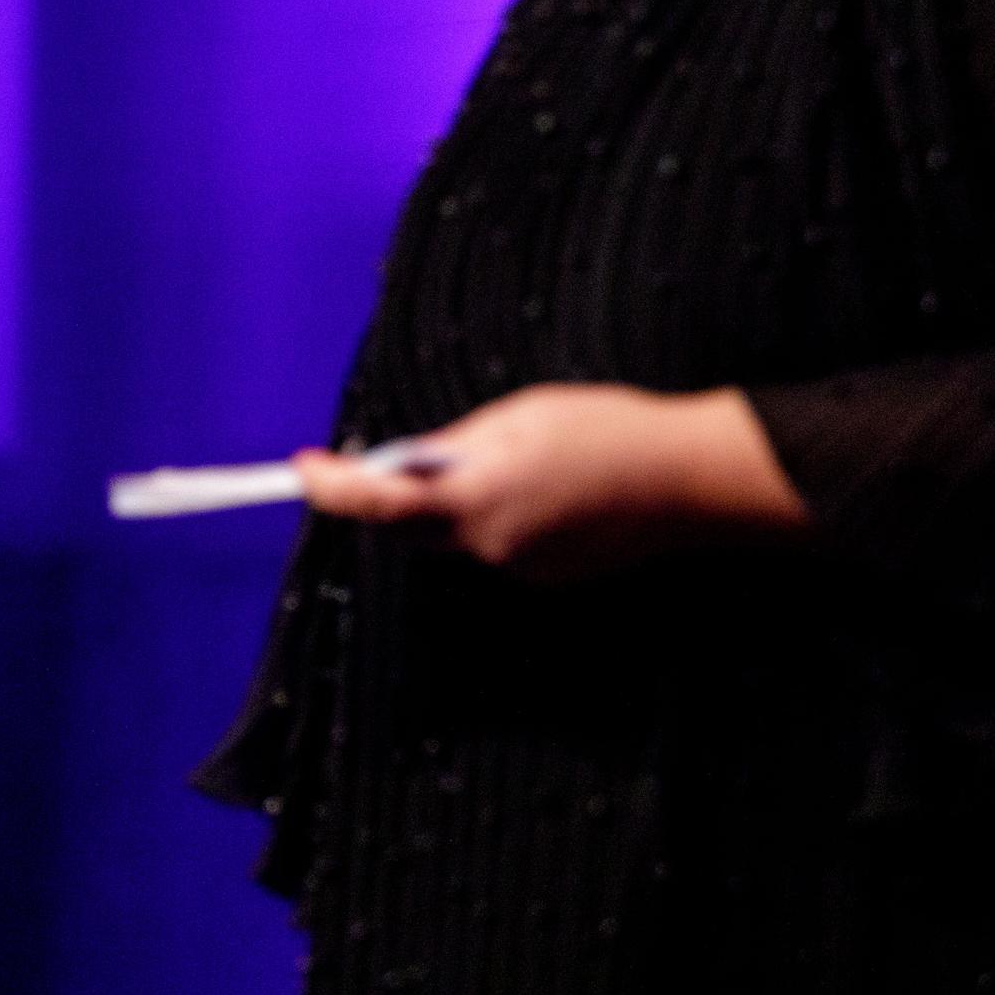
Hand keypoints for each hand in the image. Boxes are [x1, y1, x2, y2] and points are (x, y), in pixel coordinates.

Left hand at [288, 384, 808, 579]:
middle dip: (392, 495)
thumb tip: (417, 462)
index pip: (378, 505)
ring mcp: (523, 569)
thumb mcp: (519, 417)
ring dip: (456, 502)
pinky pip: (501, 543)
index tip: (302, 469)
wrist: (692, 480)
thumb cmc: (607, 432)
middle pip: (412, 530)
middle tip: (389, 455)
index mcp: (476, 502)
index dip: (331, 489)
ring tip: (509, 455)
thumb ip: (458, 446)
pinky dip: (499, 515)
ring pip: (460, 535)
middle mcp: (491, 548)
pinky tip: (545, 485)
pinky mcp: (552, 577)